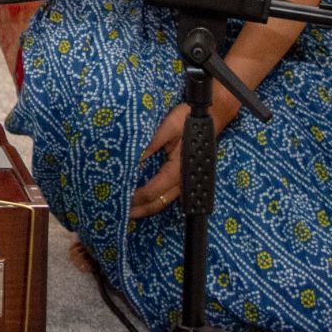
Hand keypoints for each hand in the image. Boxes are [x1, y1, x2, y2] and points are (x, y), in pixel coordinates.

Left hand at [128, 91, 240, 218]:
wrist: (211, 116)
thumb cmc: (189, 120)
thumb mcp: (168, 128)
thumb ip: (151, 144)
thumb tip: (133, 158)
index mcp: (177, 170)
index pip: (153, 191)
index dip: (136, 198)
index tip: (120, 200)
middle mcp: (182, 180)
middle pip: (159, 203)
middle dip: (140, 210)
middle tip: (121, 215)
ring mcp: (185, 180)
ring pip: (164, 201)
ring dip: (147, 207)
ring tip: (130, 211)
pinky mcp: (184, 176)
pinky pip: (168, 194)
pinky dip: (154, 199)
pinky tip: (144, 199)